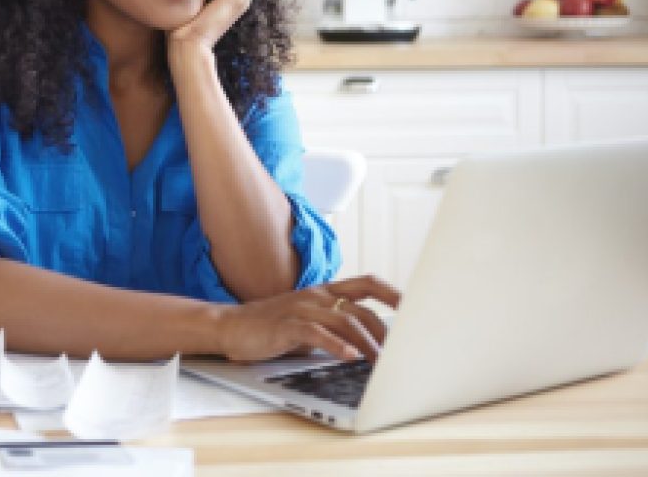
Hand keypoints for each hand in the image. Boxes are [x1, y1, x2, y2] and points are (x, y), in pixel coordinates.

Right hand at [213, 276, 401, 363]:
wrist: (231, 327)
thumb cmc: (272, 327)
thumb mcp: (309, 322)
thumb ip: (335, 327)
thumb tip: (369, 344)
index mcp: (324, 292)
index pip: (366, 284)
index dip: (393, 294)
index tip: (416, 309)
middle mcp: (316, 296)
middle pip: (362, 308)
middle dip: (386, 332)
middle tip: (400, 354)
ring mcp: (301, 309)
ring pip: (344, 321)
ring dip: (367, 344)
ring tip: (381, 364)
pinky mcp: (286, 325)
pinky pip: (316, 333)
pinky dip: (336, 345)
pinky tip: (349, 357)